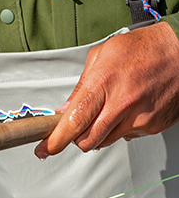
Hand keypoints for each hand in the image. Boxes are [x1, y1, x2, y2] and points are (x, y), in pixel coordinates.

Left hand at [36, 23, 178, 157]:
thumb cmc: (146, 48)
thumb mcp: (104, 54)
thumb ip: (80, 85)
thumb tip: (64, 110)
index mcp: (104, 83)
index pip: (73, 122)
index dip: (55, 141)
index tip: (45, 149)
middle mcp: (123, 103)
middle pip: (87, 141)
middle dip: (76, 138)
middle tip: (76, 128)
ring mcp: (140, 118)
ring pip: (106, 141)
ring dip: (100, 132)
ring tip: (109, 109)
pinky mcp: (154, 126)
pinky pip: (127, 136)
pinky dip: (122, 128)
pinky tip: (129, 109)